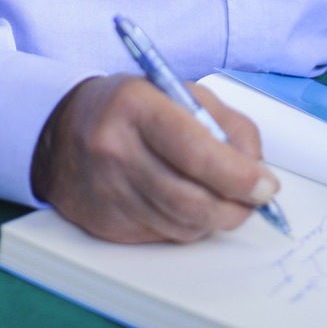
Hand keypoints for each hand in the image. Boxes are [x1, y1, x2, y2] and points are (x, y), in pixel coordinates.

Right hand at [30, 74, 280, 242]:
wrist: (60, 134)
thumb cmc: (131, 107)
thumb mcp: (177, 91)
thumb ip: (224, 123)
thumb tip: (257, 168)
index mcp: (136, 106)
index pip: (195, 150)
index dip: (237, 174)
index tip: (266, 186)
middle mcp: (116, 151)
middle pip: (190, 198)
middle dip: (235, 206)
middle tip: (257, 200)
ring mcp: (108, 192)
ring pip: (181, 224)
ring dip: (216, 218)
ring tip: (228, 201)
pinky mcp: (105, 224)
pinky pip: (164, 236)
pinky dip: (189, 226)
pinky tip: (192, 206)